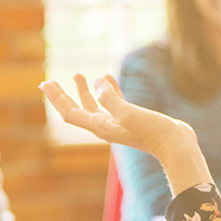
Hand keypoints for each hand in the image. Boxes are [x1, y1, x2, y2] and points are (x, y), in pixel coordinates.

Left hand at [40, 74, 193, 158]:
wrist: (176, 145)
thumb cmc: (154, 132)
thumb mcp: (130, 114)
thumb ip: (111, 98)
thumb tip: (97, 82)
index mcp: (101, 127)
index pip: (71, 113)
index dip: (56, 99)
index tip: (44, 83)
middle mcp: (106, 126)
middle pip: (78, 110)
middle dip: (63, 95)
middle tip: (49, 81)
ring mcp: (119, 123)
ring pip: (95, 105)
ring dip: (84, 91)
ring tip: (78, 75)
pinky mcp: (132, 118)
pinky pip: (114, 102)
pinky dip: (108, 90)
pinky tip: (107, 78)